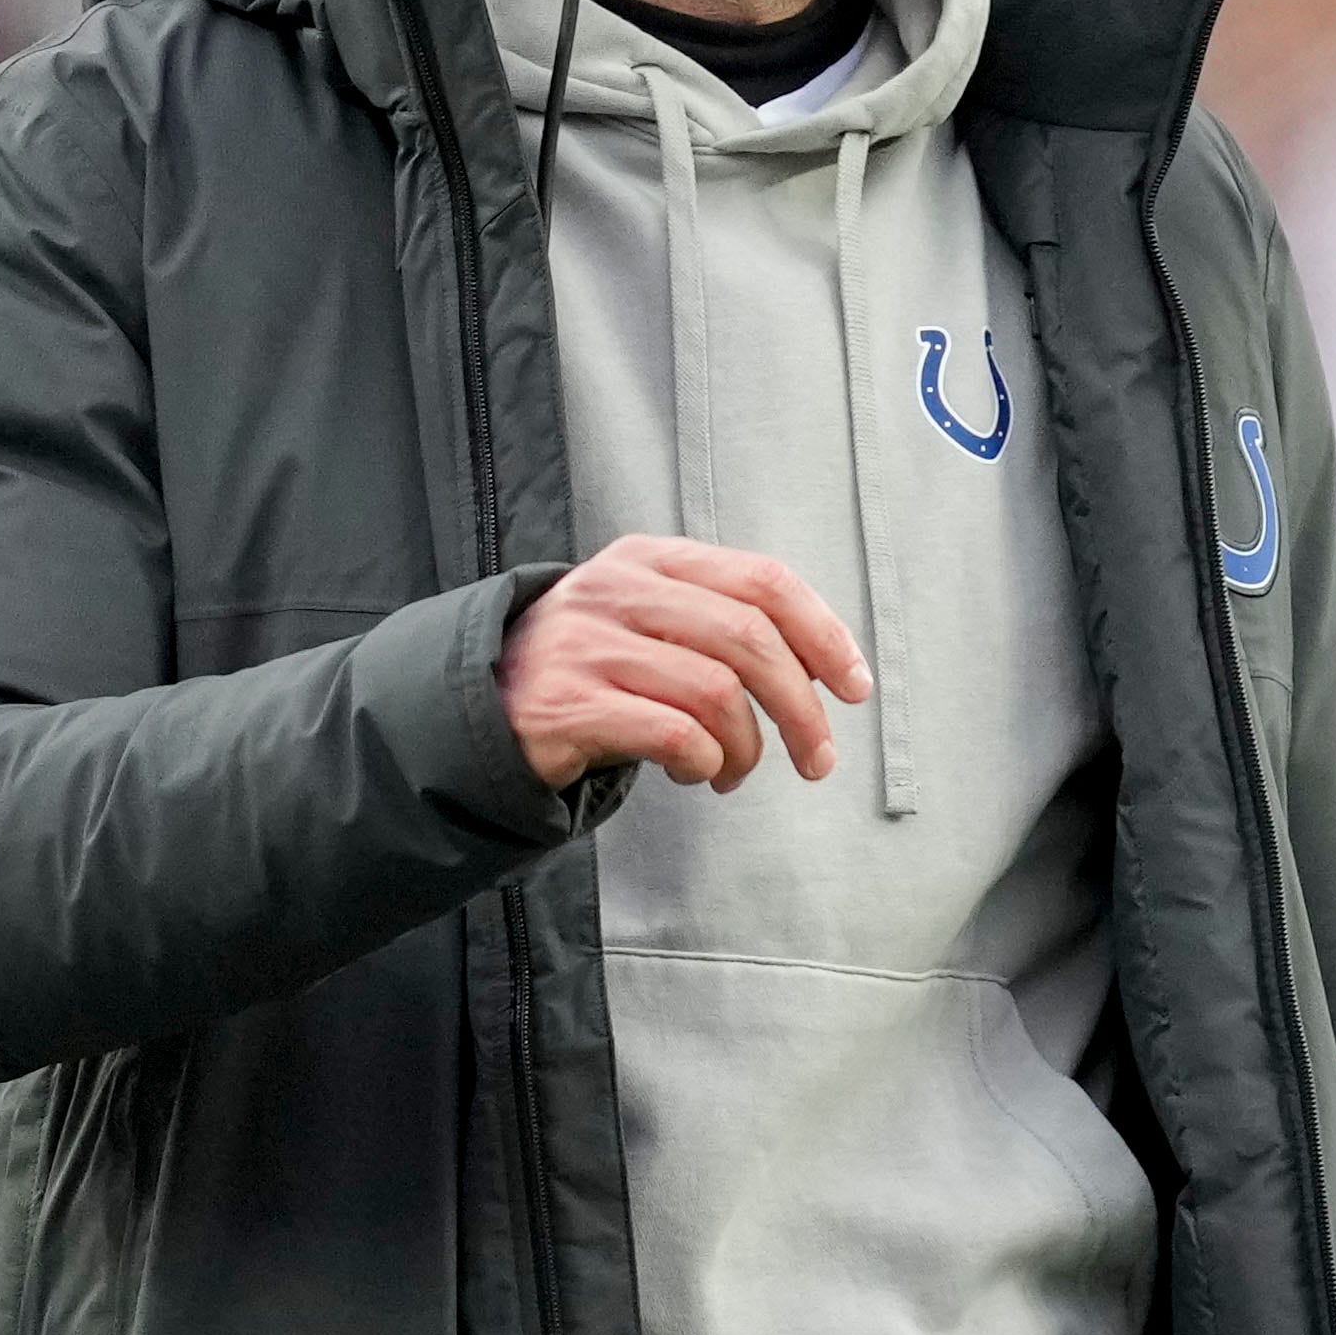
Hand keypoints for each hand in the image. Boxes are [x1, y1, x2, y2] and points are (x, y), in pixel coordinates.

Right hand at [503, 534, 868, 794]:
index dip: (823, 635)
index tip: (855, 686)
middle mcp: (618, 591)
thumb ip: (724, 624)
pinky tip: (696, 774)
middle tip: (818, 759)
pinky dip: (704, 763)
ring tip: (734, 772)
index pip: (764, 581)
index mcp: (652, 560)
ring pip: (716, 693)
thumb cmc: (593, 669)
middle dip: (801, 708)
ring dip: (747, 748)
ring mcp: (587, 645)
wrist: (480, 704)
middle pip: (749, 639)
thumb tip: (824, 668)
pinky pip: (672, 735)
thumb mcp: (651, 620)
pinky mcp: (566, 703)